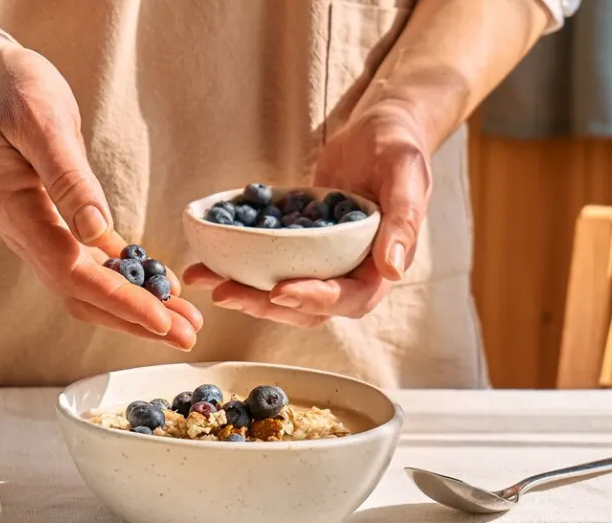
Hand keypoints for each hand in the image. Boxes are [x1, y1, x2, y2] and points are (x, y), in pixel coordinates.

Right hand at [0, 46, 201, 348]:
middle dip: (135, 319)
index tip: (160, 319)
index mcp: (16, 212)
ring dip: (134, 308)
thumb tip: (96, 233)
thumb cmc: (16, 90)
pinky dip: (126, 280)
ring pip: (88, 287)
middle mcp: (24, 233)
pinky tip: (160, 287)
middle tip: (187, 335)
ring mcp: (39, 232)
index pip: (71, 273)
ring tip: (183, 321)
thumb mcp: (43, 122)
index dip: (118, 301)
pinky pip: (93, 263)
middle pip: (81, 294)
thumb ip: (67, 178)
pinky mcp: (57, 223)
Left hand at [183, 101, 432, 326]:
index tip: (279, 291)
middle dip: (264, 304)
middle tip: (225, 293)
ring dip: (244, 290)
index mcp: (380, 267)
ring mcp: (322, 261)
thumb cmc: (398, 146)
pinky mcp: (298, 245)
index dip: (314, 300)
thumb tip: (393, 269)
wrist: (378, 127)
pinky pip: (268, 262)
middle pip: (306, 307)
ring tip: (204, 278)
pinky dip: (239, 263)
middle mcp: (350, 273)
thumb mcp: (406, 175)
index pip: (348, 298)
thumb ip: (403, 221)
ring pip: (281, 290)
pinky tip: (206, 257)